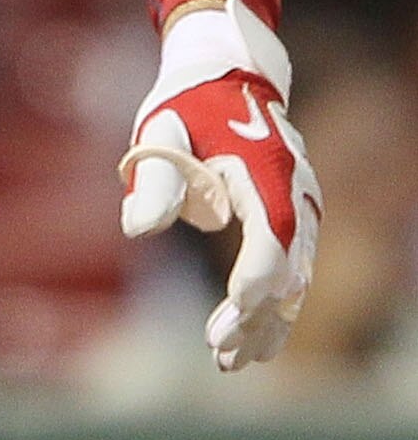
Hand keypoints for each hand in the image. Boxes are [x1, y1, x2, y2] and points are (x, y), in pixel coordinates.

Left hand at [120, 0, 320, 371]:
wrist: (228, 77)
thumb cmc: (187, 103)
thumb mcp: (161, 128)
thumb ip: (155, 178)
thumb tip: (138, 229)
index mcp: (264, 165)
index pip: (273, 226)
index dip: (258, 270)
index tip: (234, 306)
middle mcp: (295, 189)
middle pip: (288, 262)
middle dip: (257, 311)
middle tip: (218, 350)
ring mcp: (301, 207)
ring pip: (295, 277)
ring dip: (267, 321)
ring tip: (231, 363)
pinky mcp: (294, 221)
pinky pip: (292, 274)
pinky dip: (274, 311)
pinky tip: (253, 348)